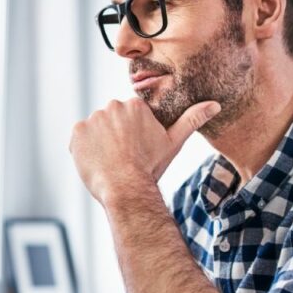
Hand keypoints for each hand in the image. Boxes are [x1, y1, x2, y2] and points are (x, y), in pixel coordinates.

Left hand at [69, 98, 219, 205]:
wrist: (126, 188)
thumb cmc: (150, 167)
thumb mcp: (173, 142)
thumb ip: (192, 120)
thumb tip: (215, 104)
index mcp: (135, 105)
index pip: (128, 116)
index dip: (131, 135)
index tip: (135, 150)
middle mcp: (112, 106)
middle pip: (111, 121)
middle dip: (115, 137)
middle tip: (123, 158)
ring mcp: (93, 118)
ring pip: (95, 130)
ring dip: (100, 143)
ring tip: (110, 161)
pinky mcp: (77, 132)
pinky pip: (79, 139)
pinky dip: (85, 149)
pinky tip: (97, 162)